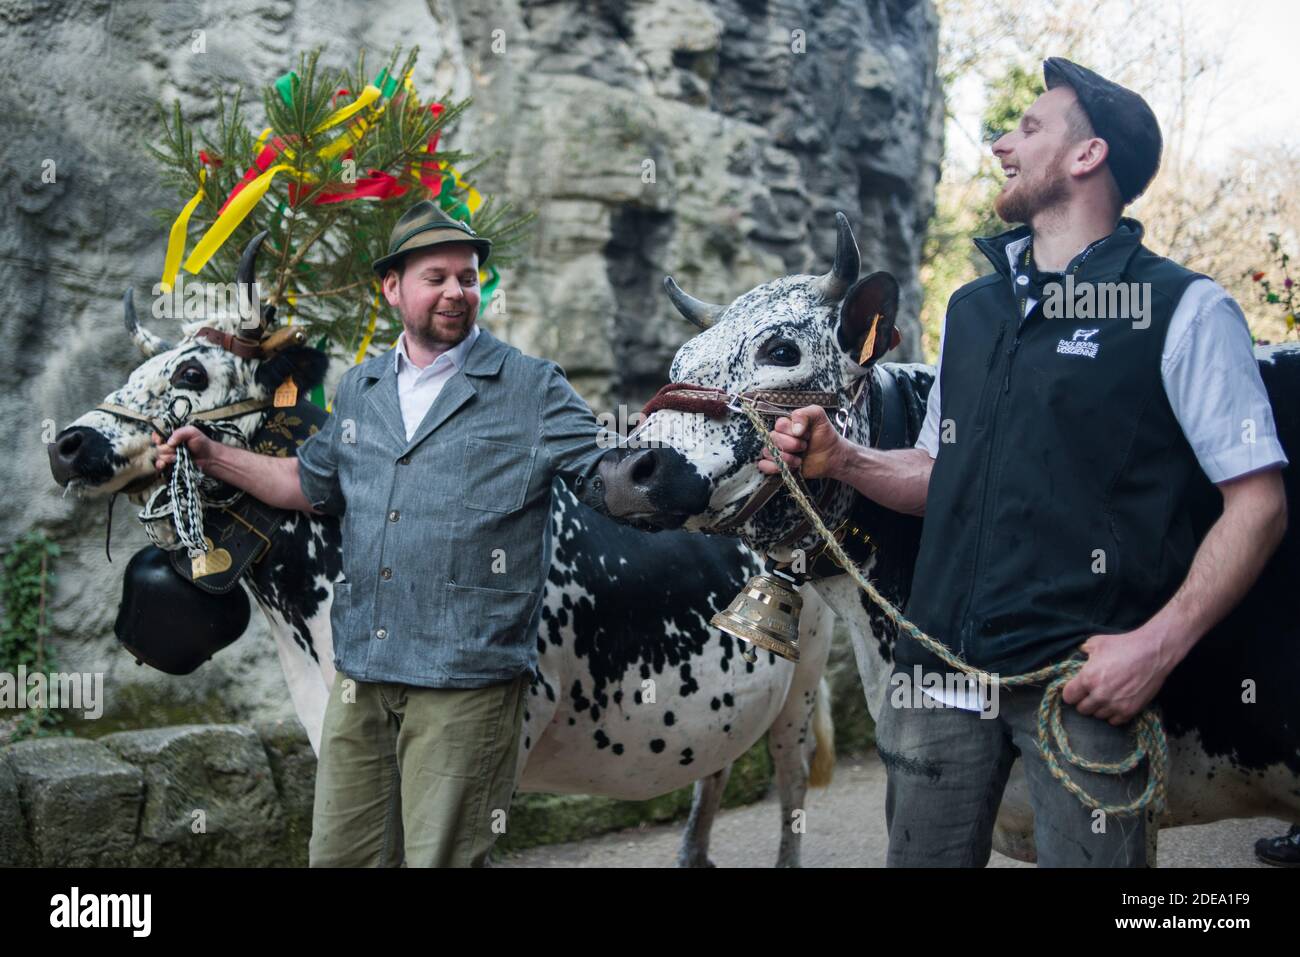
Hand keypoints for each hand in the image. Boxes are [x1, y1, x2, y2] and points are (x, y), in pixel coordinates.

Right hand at [152, 425, 215, 472]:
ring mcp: (169, 456)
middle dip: (167, 449)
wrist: (209, 457)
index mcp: (171, 436)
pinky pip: (160, 466)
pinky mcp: (171, 465)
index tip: (160, 441)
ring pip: (160, 457)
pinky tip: (164, 465)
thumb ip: (180, 433)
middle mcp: (168, 445)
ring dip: (168, 457)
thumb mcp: (192, 432)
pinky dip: (161, 465)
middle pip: (158, 447)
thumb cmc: (202, 443)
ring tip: (178, 456)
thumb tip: (169, 442)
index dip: (156, 438)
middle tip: (177, 449)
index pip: (157, 435)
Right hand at [757, 405, 842, 479]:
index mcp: (786, 424)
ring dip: (786, 458)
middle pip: (772, 438)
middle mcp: (779, 436)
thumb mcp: (819, 417)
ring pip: (768, 452)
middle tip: (805, 447)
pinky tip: (789, 468)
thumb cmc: (824, 435)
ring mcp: (776, 451)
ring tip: (799, 460)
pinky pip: (763, 465)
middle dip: (792, 445)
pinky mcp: (776, 465)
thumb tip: (795, 429)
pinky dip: (774, 468)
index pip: (779, 424)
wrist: (831, 456)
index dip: (793, 431)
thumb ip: (806, 414)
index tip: (806, 435)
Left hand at [1061, 628, 1177, 725]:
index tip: (1076, 689)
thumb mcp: (1097, 643)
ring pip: (1098, 716)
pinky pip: (1114, 721)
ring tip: (1106, 696)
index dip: (1071, 692)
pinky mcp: (1130, 711)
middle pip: (1082, 709)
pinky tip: (1116, 703)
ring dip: (1099, 708)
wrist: (1153, 653)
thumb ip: (1084, 651)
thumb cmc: (1124, 645)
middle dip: (1084, 701)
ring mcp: (1115, 705)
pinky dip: (1113, 714)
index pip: (1068, 697)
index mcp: (1087, 679)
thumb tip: (1080, 652)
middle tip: (1091, 692)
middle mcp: (1099, 695)